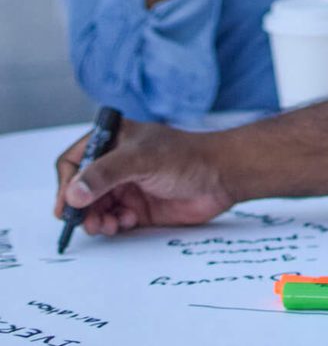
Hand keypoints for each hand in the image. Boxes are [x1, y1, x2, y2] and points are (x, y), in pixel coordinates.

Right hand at [54, 120, 233, 236]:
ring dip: (95, 219)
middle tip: (85, 222)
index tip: (66, 205)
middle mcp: (117, 163)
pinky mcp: (138, 207)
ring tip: (107, 225)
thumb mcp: (142, 159)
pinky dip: (112, 225)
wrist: (223, 177)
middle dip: (80, 207)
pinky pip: (112, 220)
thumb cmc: (188, 157)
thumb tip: (73, 194)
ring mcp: (127, 186)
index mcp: (114, 140)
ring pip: (94, 208)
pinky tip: (124, 222)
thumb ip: (106, 174)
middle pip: (80, 190)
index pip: (74, 161)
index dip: (66, 183)